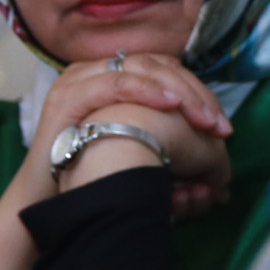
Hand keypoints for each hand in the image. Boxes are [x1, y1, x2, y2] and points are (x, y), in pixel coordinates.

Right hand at [34, 52, 232, 208]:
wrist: (48, 204)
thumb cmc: (92, 178)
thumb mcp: (135, 147)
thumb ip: (163, 133)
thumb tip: (213, 143)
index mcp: (109, 76)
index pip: (163, 68)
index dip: (197, 91)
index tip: (221, 124)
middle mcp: (93, 71)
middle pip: (156, 65)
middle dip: (195, 93)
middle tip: (220, 127)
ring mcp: (78, 81)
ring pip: (140, 68)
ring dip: (180, 92)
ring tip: (204, 121)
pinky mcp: (67, 98)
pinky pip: (115, 83)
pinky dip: (148, 91)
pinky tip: (172, 106)